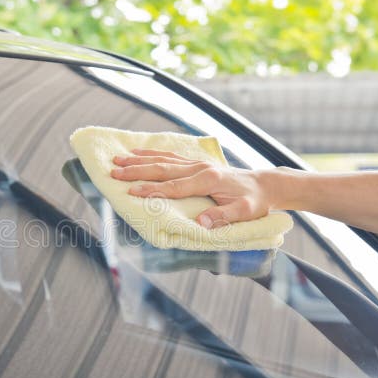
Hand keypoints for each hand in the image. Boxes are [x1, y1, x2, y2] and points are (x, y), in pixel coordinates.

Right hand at [110, 149, 274, 227]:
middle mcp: (199, 168)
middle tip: (114, 172)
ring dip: (138, 160)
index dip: (152, 190)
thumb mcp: (244, 213)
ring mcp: (196, 163)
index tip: (131, 192)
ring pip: (162, 159)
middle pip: (162, 168)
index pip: (174, 186)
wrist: (264, 185)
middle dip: (136, 170)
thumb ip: (223, 217)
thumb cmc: (254, 202)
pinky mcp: (195, 163)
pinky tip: (136, 152)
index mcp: (208, 180)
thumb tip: (201, 224)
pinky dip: (151, 154)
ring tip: (117, 159)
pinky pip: (169, 156)